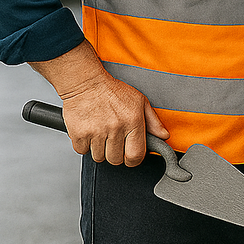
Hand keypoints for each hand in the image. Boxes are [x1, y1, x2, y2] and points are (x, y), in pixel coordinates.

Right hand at [31, 41, 168, 166]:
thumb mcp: (140, 101)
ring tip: (101, 135)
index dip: (133, 160)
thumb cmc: (113, 91)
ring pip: (99, 157)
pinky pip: (82, 151)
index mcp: (133, 121)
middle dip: (116, 155)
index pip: (136, 155)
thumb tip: (164, 137)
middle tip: (114, 142)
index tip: (130, 157)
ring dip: (100, 150)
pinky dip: (85, 146)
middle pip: (116, 160)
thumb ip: (153, 121)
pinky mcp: (79, 134)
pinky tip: (89, 133)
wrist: (86, 83)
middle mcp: (116, 128)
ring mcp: (97, 132)